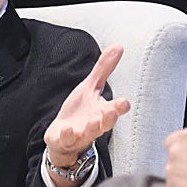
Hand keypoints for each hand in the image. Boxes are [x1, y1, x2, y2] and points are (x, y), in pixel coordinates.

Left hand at [44, 45, 131, 186]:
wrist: (62, 136)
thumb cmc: (80, 111)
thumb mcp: (90, 87)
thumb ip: (104, 69)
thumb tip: (118, 47)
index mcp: (102, 111)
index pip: (116, 109)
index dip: (120, 106)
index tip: (124, 103)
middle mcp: (95, 124)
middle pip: (105, 123)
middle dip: (109, 118)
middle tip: (112, 111)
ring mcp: (80, 134)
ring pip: (89, 133)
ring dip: (91, 128)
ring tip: (92, 122)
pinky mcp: (65, 140)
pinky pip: (68, 139)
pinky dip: (68, 135)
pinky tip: (68, 129)